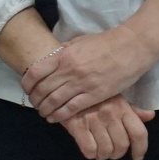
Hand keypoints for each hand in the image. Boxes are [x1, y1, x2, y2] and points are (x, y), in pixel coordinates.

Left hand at [20, 26, 158, 123]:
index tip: (27, 90)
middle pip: (42, 89)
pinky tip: (55, 118)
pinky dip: (60, 115)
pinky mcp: (95, 94)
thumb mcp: (79, 41)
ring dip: (45, 109)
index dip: (27, 84)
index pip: (35, 72)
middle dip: (35, 99)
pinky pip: (71, 108)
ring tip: (43, 113)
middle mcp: (69, 69)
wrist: (131, 46)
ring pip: (54, 101)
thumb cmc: (106, 43)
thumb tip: (49, 59)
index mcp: (64, 55)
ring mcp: (82, 83)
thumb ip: (63, 51)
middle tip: (35, 104)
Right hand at [60, 96, 154, 159]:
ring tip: (100, 152)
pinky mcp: (77, 126)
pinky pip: (89, 149)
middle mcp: (110, 114)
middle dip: (117, 154)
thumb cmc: (93, 95)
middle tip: (112, 153)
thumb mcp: (115, 97)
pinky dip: (91, 154)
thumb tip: (150, 116)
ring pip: (106, 150)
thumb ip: (132, 110)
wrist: (64, 88)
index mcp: (122, 107)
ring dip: (104, 155)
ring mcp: (93, 120)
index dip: (141, 149)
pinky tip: (89, 150)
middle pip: (121, 145)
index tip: (137, 157)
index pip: (138, 133)